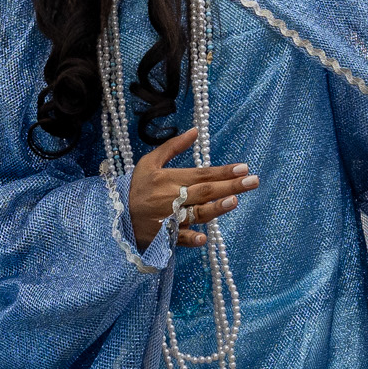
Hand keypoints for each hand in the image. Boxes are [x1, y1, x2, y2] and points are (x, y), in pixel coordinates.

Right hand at [130, 128, 255, 248]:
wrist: (114, 213)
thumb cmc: (136, 186)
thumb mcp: (149, 162)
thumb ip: (173, 147)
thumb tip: (195, 130)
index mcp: (169, 179)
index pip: (203, 174)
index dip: (224, 171)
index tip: (244, 168)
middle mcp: (171, 197)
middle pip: (205, 192)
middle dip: (230, 186)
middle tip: (253, 181)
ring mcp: (168, 218)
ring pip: (195, 213)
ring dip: (215, 208)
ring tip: (234, 201)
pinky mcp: (163, 236)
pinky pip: (178, 238)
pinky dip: (189, 238)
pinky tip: (204, 238)